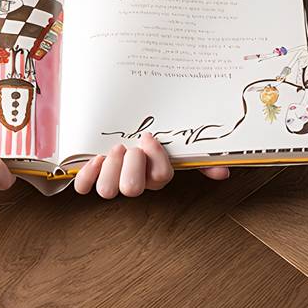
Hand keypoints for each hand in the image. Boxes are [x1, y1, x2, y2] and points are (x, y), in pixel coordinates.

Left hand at [73, 132, 230, 198]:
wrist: (119, 116)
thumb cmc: (150, 130)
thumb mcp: (177, 138)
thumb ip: (200, 155)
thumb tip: (223, 172)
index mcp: (155, 173)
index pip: (161, 178)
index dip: (155, 160)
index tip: (149, 138)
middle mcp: (134, 181)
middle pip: (133, 190)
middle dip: (132, 166)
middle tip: (131, 147)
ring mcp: (112, 179)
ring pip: (108, 191)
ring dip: (111, 169)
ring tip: (114, 149)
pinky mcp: (90, 176)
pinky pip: (84, 188)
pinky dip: (87, 175)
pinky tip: (94, 158)